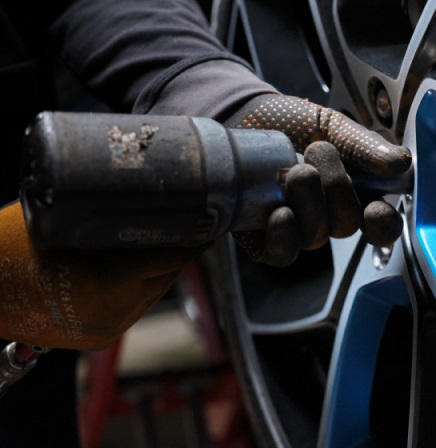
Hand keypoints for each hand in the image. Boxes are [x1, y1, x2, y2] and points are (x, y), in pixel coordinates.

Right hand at [0, 201, 205, 350]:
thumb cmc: (12, 247)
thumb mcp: (66, 222)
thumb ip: (107, 221)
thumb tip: (143, 205)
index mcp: (115, 278)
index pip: (174, 257)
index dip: (194, 241)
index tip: (207, 226)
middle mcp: (119, 307)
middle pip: (168, 275)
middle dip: (178, 253)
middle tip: (184, 230)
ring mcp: (110, 326)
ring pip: (152, 293)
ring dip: (158, 272)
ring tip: (157, 247)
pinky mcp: (100, 337)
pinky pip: (132, 308)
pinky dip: (136, 290)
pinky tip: (133, 272)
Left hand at [223, 94, 410, 266]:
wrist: (240, 117)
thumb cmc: (289, 123)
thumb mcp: (331, 125)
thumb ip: (364, 144)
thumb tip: (400, 162)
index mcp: (354, 192)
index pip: (380, 225)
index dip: (382, 224)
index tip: (375, 209)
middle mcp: (327, 215)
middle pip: (346, 226)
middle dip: (335, 188)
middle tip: (316, 151)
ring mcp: (297, 228)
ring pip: (315, 238)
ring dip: (308, 203)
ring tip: (293, 170)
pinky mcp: (265, 239)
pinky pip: (282, 254)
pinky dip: (284, 236)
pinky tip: (280, 212)